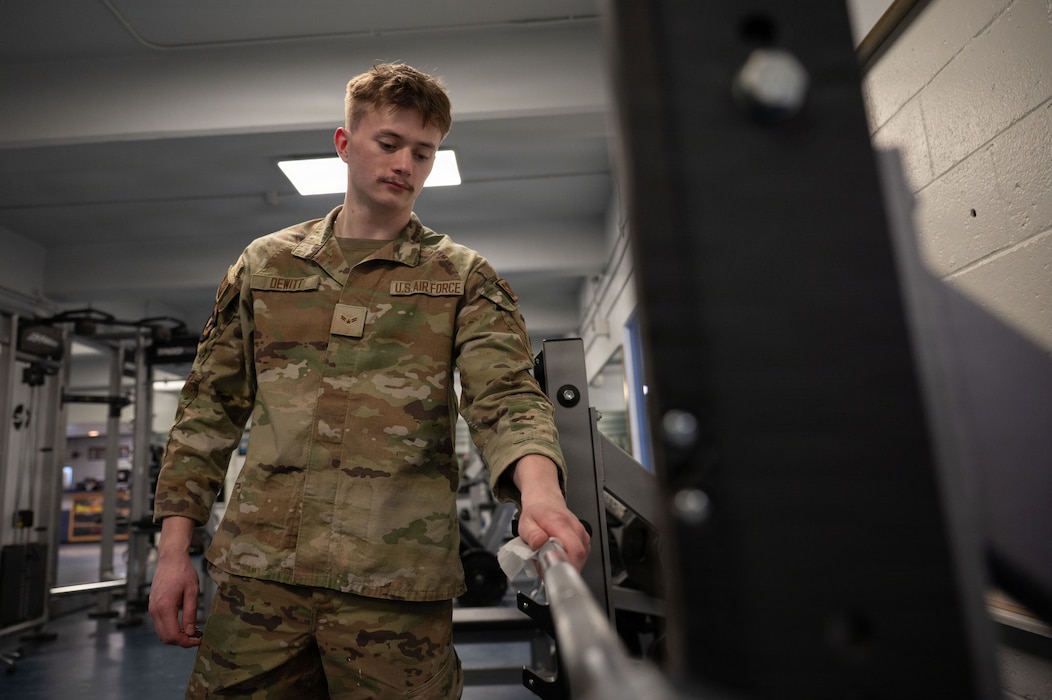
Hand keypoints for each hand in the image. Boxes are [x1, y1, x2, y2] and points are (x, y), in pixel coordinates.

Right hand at [148, 516, 202, 647]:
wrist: (170, 559)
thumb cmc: (183, 572)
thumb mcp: (192, 592)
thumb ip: (190, 613)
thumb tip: (191, 632)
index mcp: (165, 607)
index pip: (173, 635)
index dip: (186, 642)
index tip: (199, 639)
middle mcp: (155, 611)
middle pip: (165, 638)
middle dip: (182, 641)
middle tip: (198, 636)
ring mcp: (152, 608)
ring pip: (162, 632)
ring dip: (177, 635)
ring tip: (194, 629)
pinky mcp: (153, 606)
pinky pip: (160, 624)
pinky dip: (172, 628)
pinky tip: (185, 623)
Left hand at [513, 455, 590, 570]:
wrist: (544, 500)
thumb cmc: (536, 513)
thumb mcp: (525, 524)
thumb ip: (532, 534)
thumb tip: (540, 543)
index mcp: (561, 523)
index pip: (574, 550)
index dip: (564, 565)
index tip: (549, 570)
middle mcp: (575, 528)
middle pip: (579, 557)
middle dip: (562, 568)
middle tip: (546, 568)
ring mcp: (582, 534)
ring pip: (581, 559)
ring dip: (565, 565)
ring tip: (550, 560)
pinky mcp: (584, 539)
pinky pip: (581, 556)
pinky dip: (569, 561)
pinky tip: (558, 557)